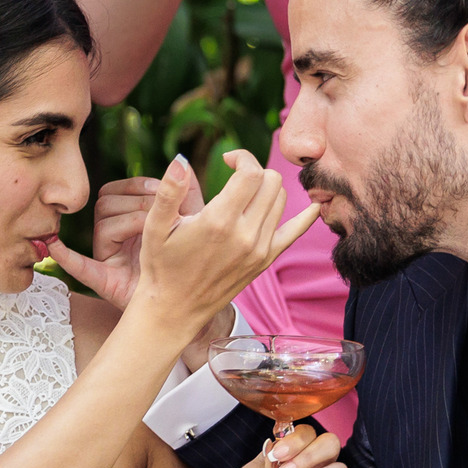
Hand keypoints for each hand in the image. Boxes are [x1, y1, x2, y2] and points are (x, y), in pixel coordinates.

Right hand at [52, 166, 206, 310]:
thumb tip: (181, 163)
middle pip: (105, 205)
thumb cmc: (188, 259)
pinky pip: (82, 269)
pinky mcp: (107, 282)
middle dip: (136, 202)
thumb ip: (186, 193)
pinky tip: (55, 249)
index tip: (160, 188)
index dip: (135, 184)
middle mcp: (112, 237)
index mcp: (127, 219)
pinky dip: (68, 259)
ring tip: (151, 232)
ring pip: (102, 227)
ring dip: (128, 223)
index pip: (115, 190)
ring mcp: (107, 258)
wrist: (188, 299)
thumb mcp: (191, 221)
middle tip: (161, 211)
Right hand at [124, 151, 318, 341]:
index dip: (242, 157)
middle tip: (235, 175)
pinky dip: (306, 216)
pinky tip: (311, 205)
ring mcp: (259, 249)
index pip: (251, 173)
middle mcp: (244, 235)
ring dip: (266, 187)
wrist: (174, 309)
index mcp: (218, 221)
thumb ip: (169, 191)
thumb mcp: (155, 227)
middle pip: (271, 181)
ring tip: (245, 192)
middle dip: (254, 170)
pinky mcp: (265, 261)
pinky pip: (295, 231)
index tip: (227, 160)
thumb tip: (181, 159)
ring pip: (280, 199)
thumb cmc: (161, 266)